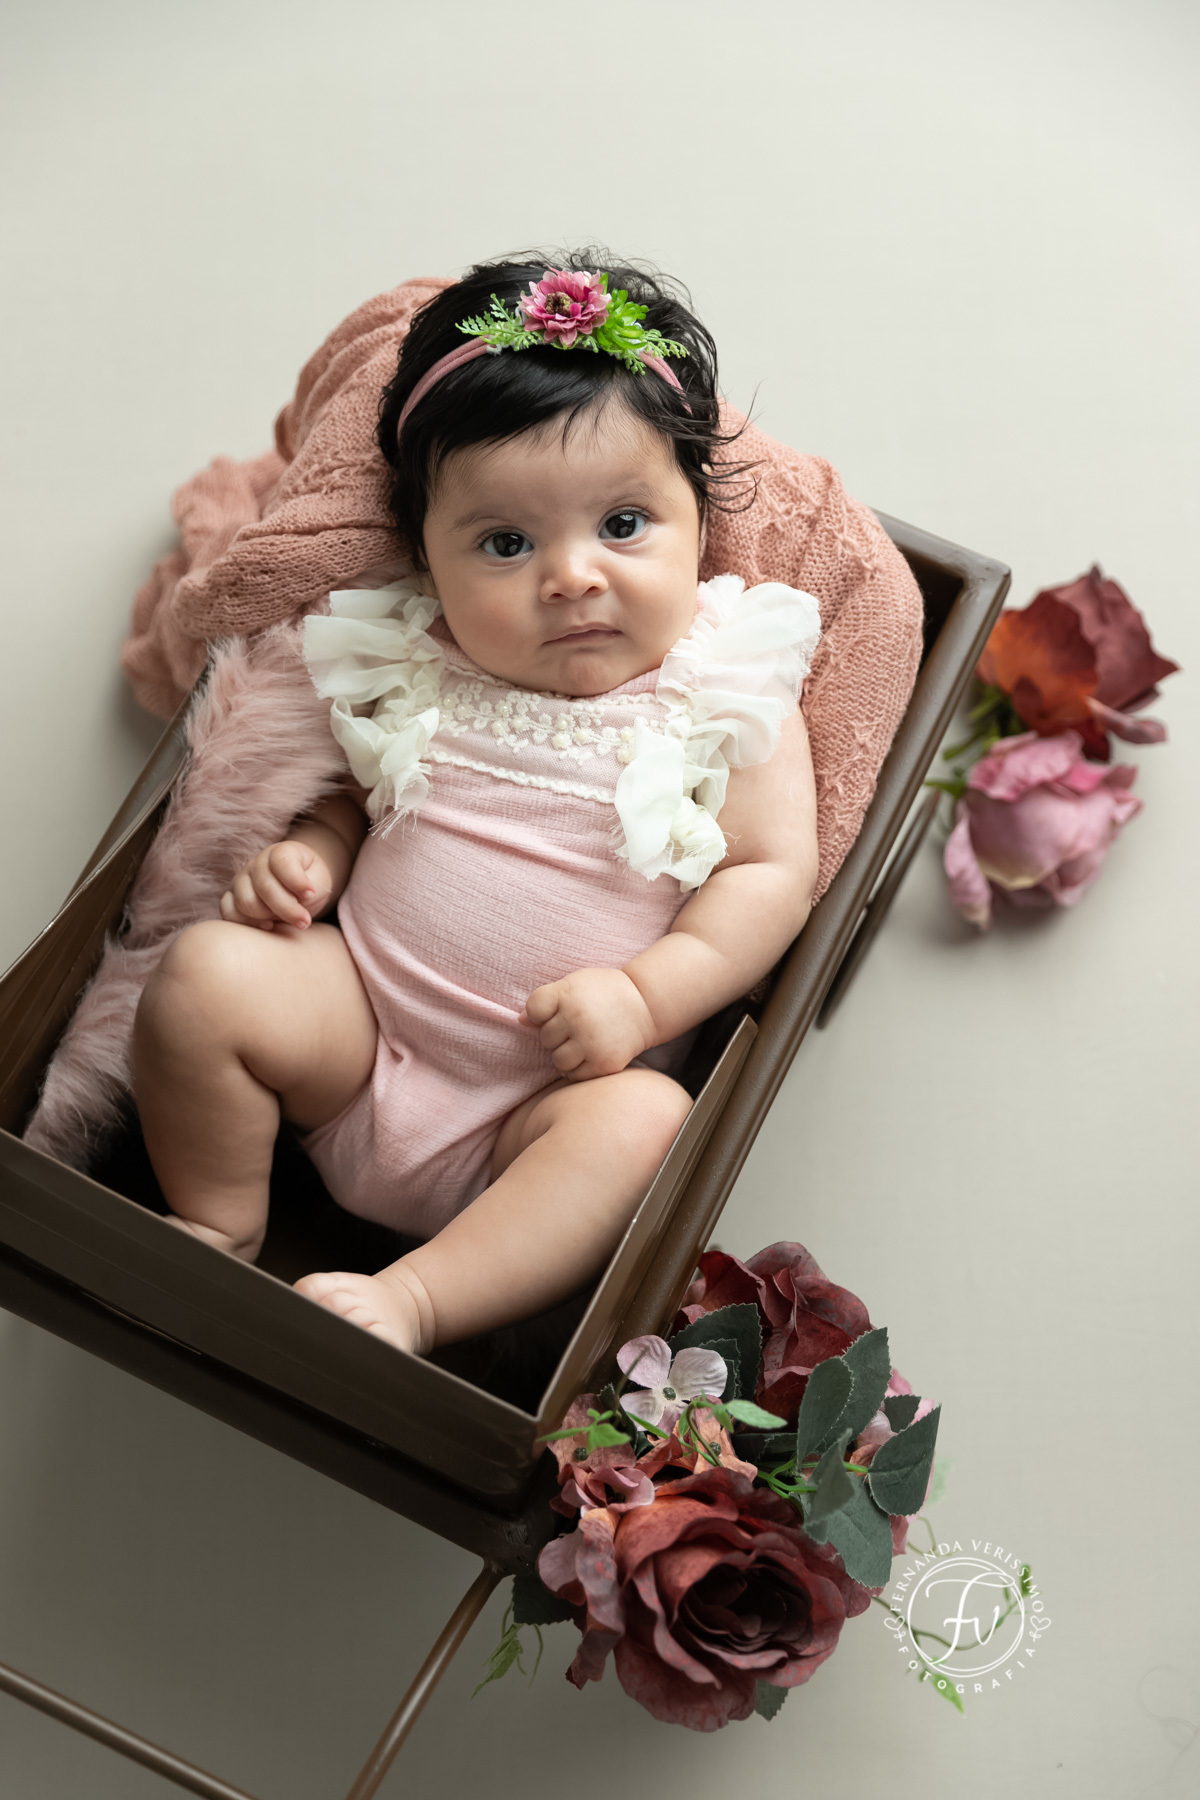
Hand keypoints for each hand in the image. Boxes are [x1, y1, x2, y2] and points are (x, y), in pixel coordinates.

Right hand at [219, 840, 333, 930]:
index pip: (282, 862)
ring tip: (287, 922)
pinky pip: (229, 912)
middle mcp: (256, 864)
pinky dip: (247, 924)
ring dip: (269, 917)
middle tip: (305, 921)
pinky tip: (268, 926)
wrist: (297, 886)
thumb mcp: (320, 880)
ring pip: (246, 902)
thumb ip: (313, 888)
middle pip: (265, 888)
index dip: (297, 881)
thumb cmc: (310, 882)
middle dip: (288, 909)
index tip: (311, 894)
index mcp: (280, 852)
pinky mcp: (231, 897)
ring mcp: (240, 880)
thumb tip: (299, 900)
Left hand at [522, 968, 656, 1080]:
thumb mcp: (574, 984)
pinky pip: (575, 1076)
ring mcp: (592, 1043)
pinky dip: (578, 1069)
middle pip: (545, 1038)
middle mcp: (578, 1018)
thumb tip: (521, 1021)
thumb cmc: (604, 993)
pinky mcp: (604, 1063)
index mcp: (568, 993)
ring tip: (580, 1044)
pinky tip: (589, 1055)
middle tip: (576, 1027)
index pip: (534, 1009)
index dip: (541, 1013)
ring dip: (565, 1055)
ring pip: (558, 1060)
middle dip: (556, 1035)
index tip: (557, 1010)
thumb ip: (547, 999)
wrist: (645, 1006)